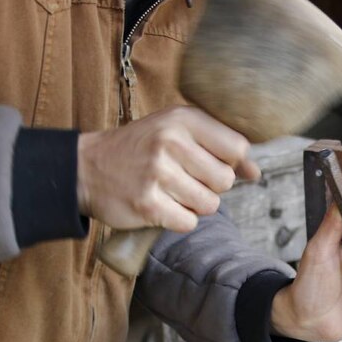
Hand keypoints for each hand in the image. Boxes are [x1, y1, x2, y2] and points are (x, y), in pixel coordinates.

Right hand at [76, 106, 259, 231]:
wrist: (85, 168)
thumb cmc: (140, 149)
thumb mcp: (176, 132)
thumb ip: (218, 147)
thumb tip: (255, 173)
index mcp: (182, 119)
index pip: (237, 147)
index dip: (233, 163)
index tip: (215, 165)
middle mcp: (170, 142)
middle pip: (225, 180)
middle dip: (211, 187)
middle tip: (185, 180)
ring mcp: (157, 173)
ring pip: (209, 205)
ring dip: (195, 206)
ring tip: (172, 192)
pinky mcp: (147, 203)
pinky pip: (188, 223)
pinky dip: (178, 220)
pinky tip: (161, 206)